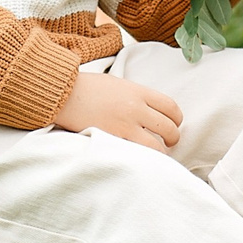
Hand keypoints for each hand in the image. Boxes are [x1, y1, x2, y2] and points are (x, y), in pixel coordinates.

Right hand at [52, 74, 181, 151]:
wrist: (64, 94)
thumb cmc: (88, 87)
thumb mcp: (118, 84)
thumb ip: (135, 96)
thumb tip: (148, 110)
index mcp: (138, 91)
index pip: (171, 106)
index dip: (177, 119)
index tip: (175, 124)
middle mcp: (136, 108)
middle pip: (169, 127)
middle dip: (173, 138)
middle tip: (169, 142)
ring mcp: (125, 125)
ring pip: (156, 146)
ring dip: (161, 153)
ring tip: (158, 155)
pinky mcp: (113, 140)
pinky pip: (136, 153)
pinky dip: (141, 157)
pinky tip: (140, 158)